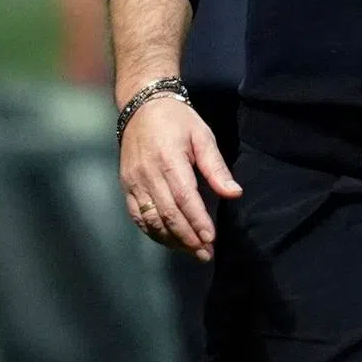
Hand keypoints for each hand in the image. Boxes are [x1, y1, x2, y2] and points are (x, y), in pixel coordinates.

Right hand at [119, 96, 241, 260]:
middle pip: (168, 214)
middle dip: (188, 238)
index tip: (211, 239)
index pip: (184, 198)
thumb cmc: (178, 121)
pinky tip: (169, 240)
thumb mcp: (202, 136)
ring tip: (192, 251)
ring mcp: (134, 183)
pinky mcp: (126, 187)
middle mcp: (148, 175)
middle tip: (206, 254)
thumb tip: (234, 193)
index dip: (197, 221)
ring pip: (151, 220)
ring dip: (172, 240)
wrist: (142, 108)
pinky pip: (138, 216)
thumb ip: (216, 167)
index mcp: (169, 160)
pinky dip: (153, 232)